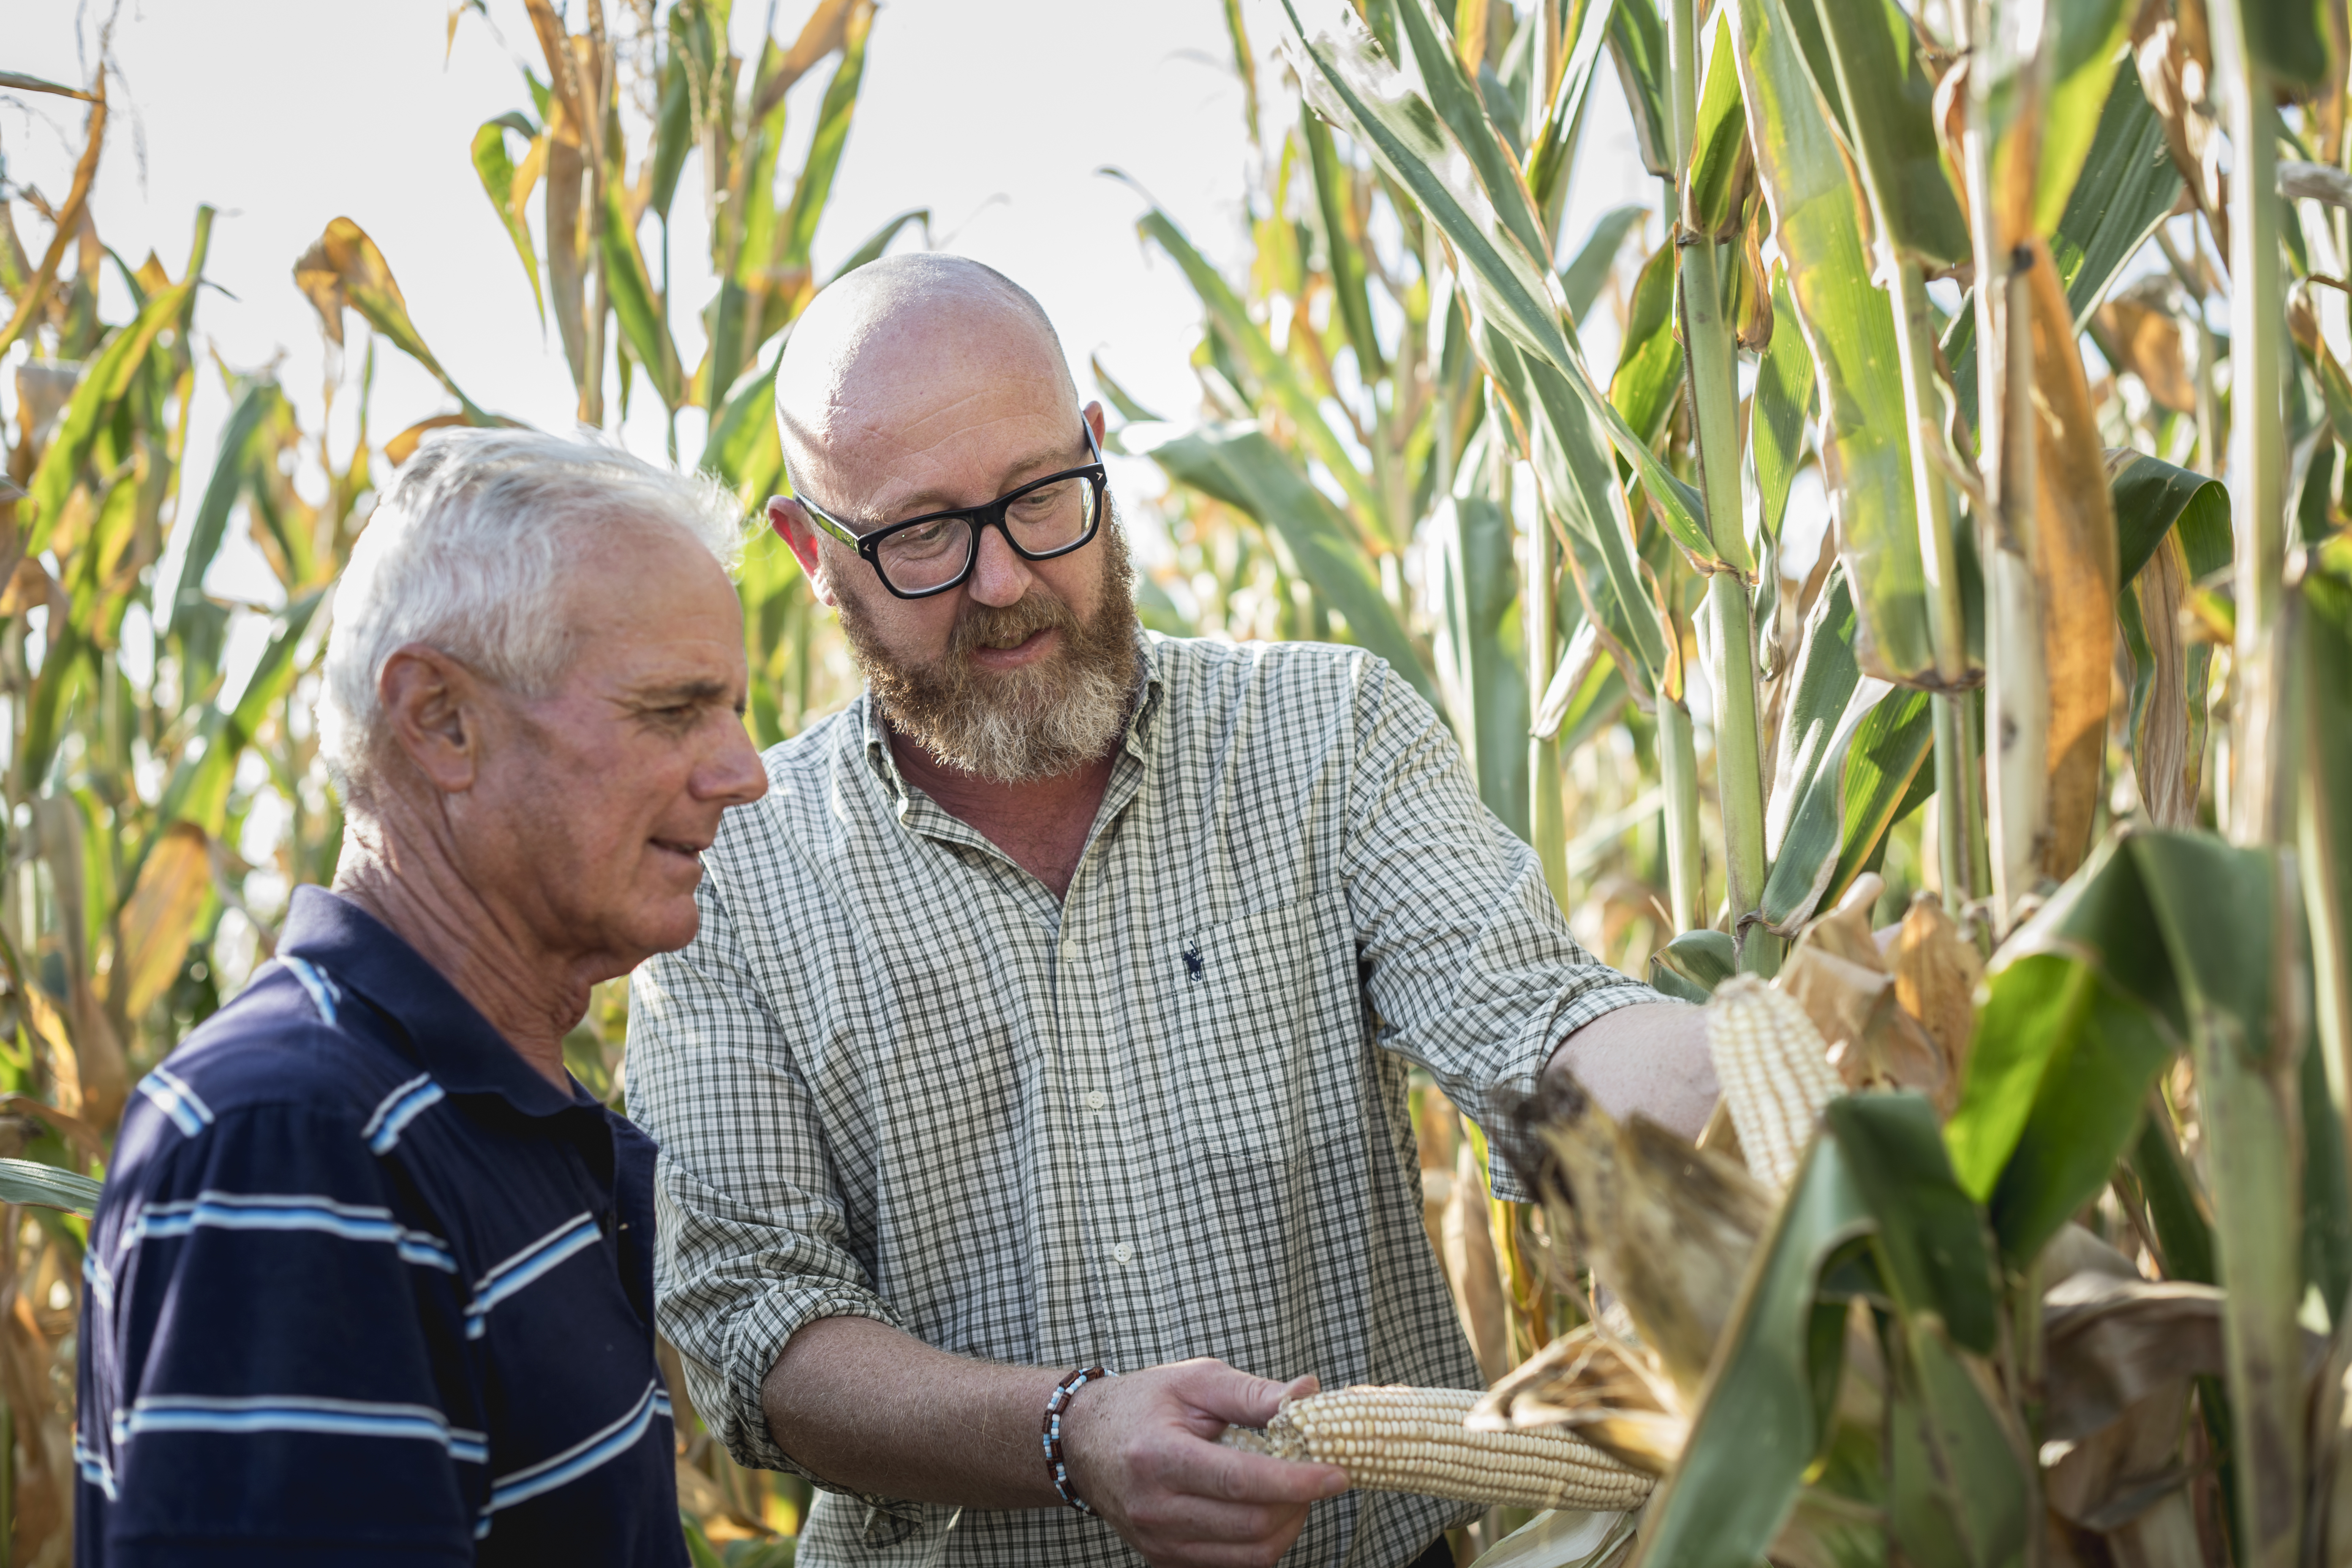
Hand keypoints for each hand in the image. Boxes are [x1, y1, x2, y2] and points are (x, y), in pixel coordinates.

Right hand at [1060, 1358, 1349, 1567]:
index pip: (1241, 1482)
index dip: (1297, 1481)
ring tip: (1295, 1494)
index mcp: (1160, 1456)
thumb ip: (1253, 1392)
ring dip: (1287, 1528)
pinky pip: (1230, 1566)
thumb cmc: (1144, 1402)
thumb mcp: (1195, 1381)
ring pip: (1247, 1555)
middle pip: (1251, 1525)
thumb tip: (1309, 1394)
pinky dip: (1261, 1545)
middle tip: (1319, 1477)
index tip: (1337, 1474)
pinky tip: (1267, 1512)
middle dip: (1300, 1504)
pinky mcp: (1162, 1559)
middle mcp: (1155, 1508)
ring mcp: (1157, 1542)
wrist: (1082, 1441)